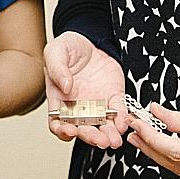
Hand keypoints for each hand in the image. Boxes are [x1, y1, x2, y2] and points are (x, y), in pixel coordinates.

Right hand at [44, 32, 129, 148]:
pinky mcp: (113, 96)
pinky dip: (122, 118)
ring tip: (115, 139)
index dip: (62, 131)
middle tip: (101, 140)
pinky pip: (118, 111)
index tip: (70, 131)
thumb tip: (65, 86)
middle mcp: (78, 107)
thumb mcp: (55, 51)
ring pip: (103, 126)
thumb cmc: (68, 47)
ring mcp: (97, 104)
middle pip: (83, 129)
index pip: (57, 123)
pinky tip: (124, 122)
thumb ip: (56, 68)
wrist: (90, 38)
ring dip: (109, 135)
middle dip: (92, 137)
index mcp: (59, 100)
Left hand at [129, 101, 179, 178]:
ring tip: (140, 139)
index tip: (138, 123)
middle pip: (176, 164)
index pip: (177, 150)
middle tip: (133, 130)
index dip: (153, 137)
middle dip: (151, 146)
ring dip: (159, 155)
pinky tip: (162, 149)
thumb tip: (156, 114)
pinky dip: (175, 161)